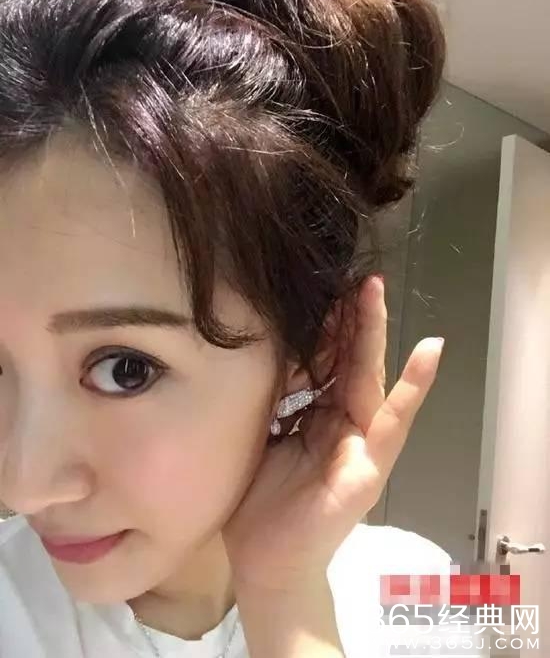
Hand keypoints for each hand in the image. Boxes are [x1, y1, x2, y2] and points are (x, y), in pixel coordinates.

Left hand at [222, 275, 444, 590]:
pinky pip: (392, 423)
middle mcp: (341, 423)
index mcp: (315, 415)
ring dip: (372, 334)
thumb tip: (267, 356)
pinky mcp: (369, 468)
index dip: (322, 325)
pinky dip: (412, 388)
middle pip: (347, 361)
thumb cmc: (259, 504)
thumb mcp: (262, 438)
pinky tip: (429, 353)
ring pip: (368, 379)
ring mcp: (360, 444)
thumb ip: (274, 402)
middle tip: (352, 274)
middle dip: (349, 317)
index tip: (319, 288)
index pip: (321, 361)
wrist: (267, 566)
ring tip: (374, 292)